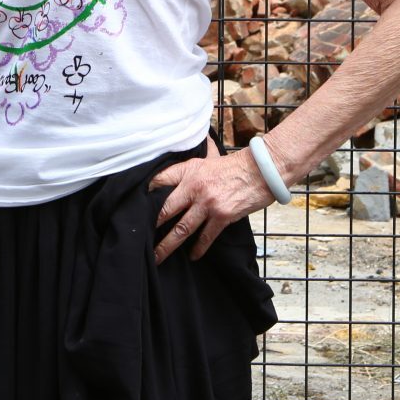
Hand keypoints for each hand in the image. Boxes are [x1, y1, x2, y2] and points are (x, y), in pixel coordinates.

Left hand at [148, 142, 276, 263]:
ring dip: (168, 245)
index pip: (160, 180)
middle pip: (165, 210)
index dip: (147, 193)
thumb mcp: (210, 157)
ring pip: (182, 229)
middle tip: (138, 239)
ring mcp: (208, 203)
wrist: (262, 171)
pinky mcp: (222, 217)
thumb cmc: (235, 165)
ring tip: (157, 257)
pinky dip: (198, 249)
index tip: (137, 205)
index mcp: (189, 170)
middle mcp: (194, 187)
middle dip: (151, 225)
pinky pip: (205, 237)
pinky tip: (192, 256)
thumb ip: (197, 156)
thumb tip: (193, 142)